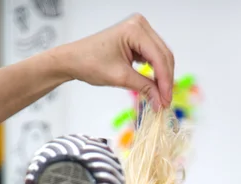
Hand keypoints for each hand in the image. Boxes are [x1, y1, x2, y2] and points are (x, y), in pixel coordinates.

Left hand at [54, 14, 173, 109]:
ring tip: (161, 97)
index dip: (165, 82)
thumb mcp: (120, 78)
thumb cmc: (90, 63)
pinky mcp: (138, 40)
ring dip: (163, 78)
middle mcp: (140, 26)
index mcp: (135, 29)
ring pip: (161, 57)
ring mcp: (140, 31)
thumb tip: (161, 101)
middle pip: (164, 56)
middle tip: (165, 102)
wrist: (74, 59)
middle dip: (166, 81)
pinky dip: (156, 72)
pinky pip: (153, 57)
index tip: (166, 101)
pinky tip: (155, 87)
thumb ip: (144, 88)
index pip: (159, 58)